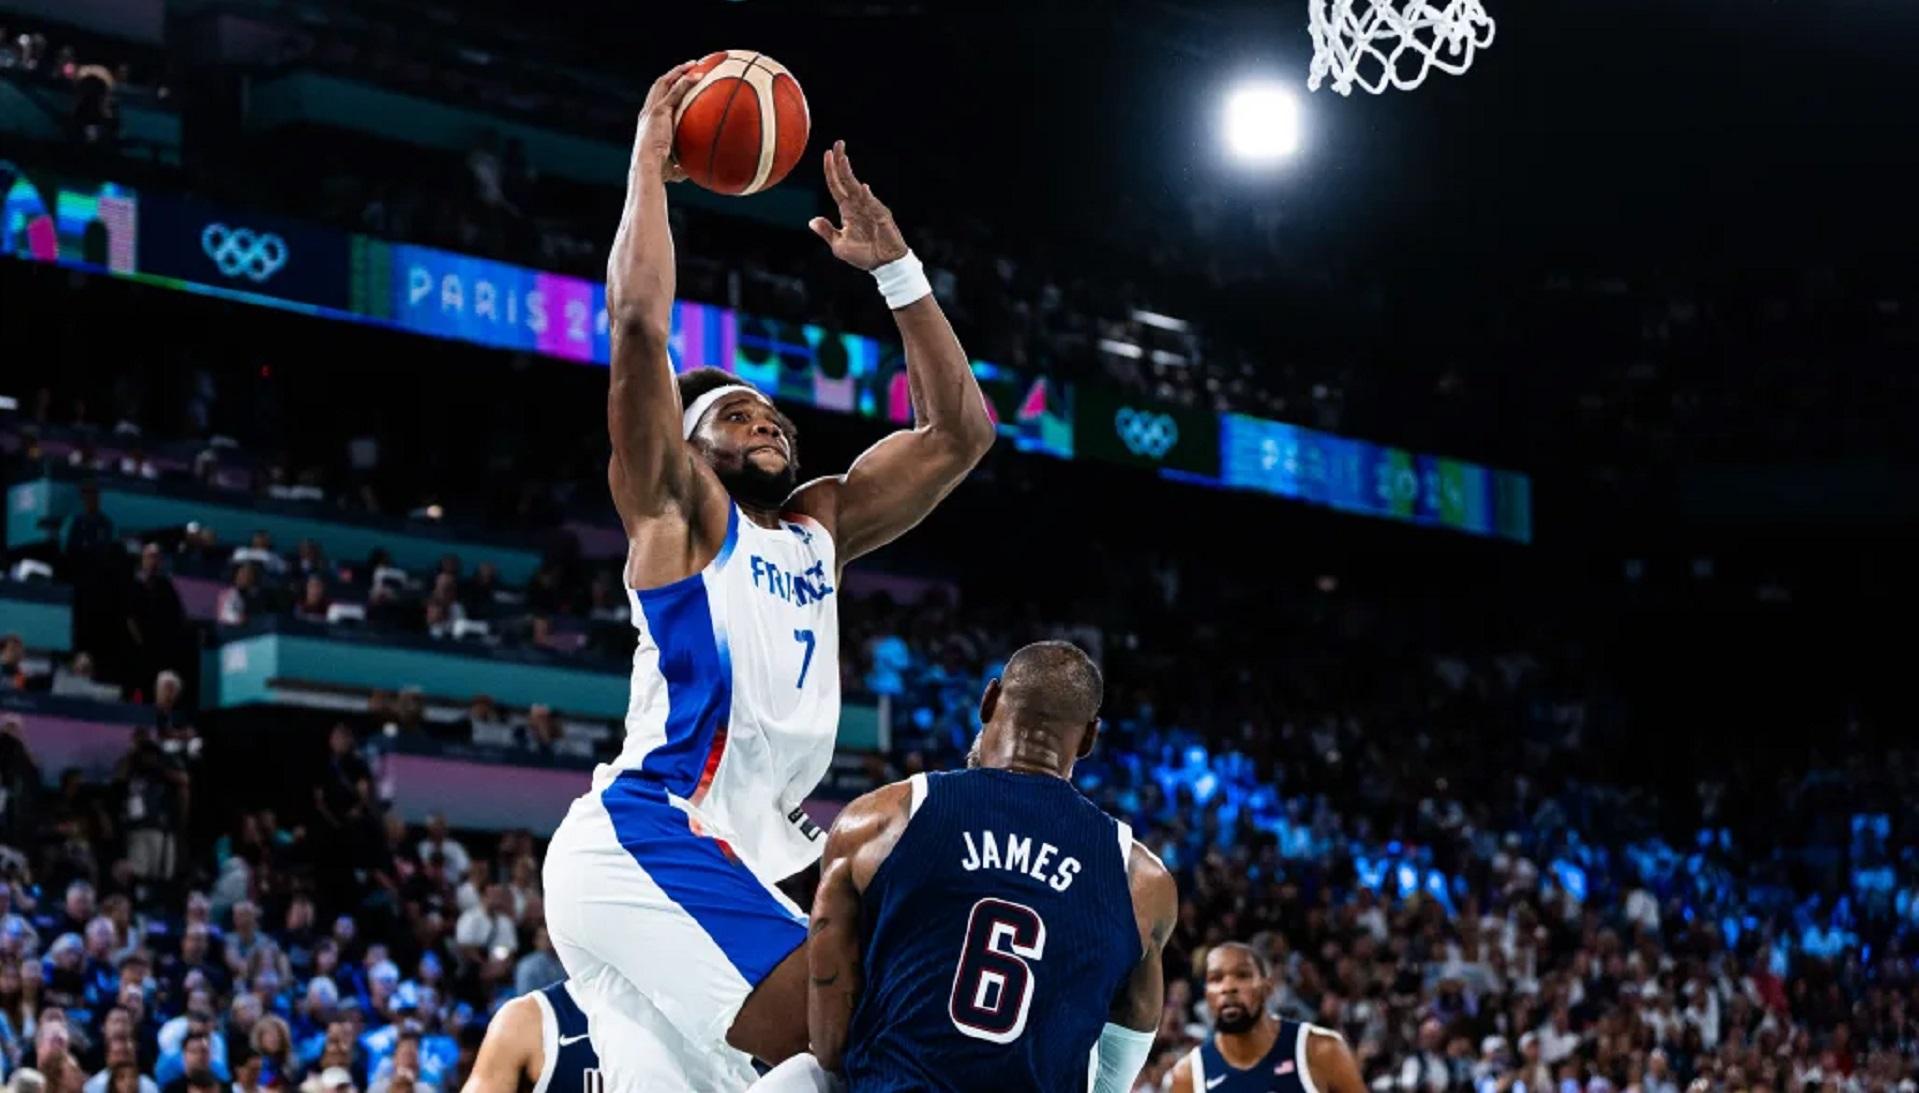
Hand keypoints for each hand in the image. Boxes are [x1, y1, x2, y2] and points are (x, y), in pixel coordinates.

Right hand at [634, 60, 700, 181]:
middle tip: (690, 67)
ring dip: (679, 71)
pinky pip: (674, 91)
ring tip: (695, 64)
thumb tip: (691, 171)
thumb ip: (679, 167)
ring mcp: (652, 110)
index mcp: (648, 122)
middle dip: (674, 74)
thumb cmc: (658, 173)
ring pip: (665, 82)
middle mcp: (647, 112)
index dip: (668, 90)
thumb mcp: (671, 169)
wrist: (648, 167)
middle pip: (659, 85)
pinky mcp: (659, 111)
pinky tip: (699, 75)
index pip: (657, 100)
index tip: (681, 84)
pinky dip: (685, 81)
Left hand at [808, 141, 908, 270]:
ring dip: (849, 173)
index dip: (831, 171)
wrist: (883, 265)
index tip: (826, 153)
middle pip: (847, 180)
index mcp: (847, 210)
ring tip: (843, 158)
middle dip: (841, 162)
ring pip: (857, 187)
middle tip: (837, 144)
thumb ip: (827, 231)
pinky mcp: (882, 216)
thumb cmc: (864, 255)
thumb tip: (812, 221)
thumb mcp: (839, 245)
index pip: (837, 186)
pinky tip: (862, 188)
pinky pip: (873, 205)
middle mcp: (858, 205)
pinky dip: (867, 197)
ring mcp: (870, 208)